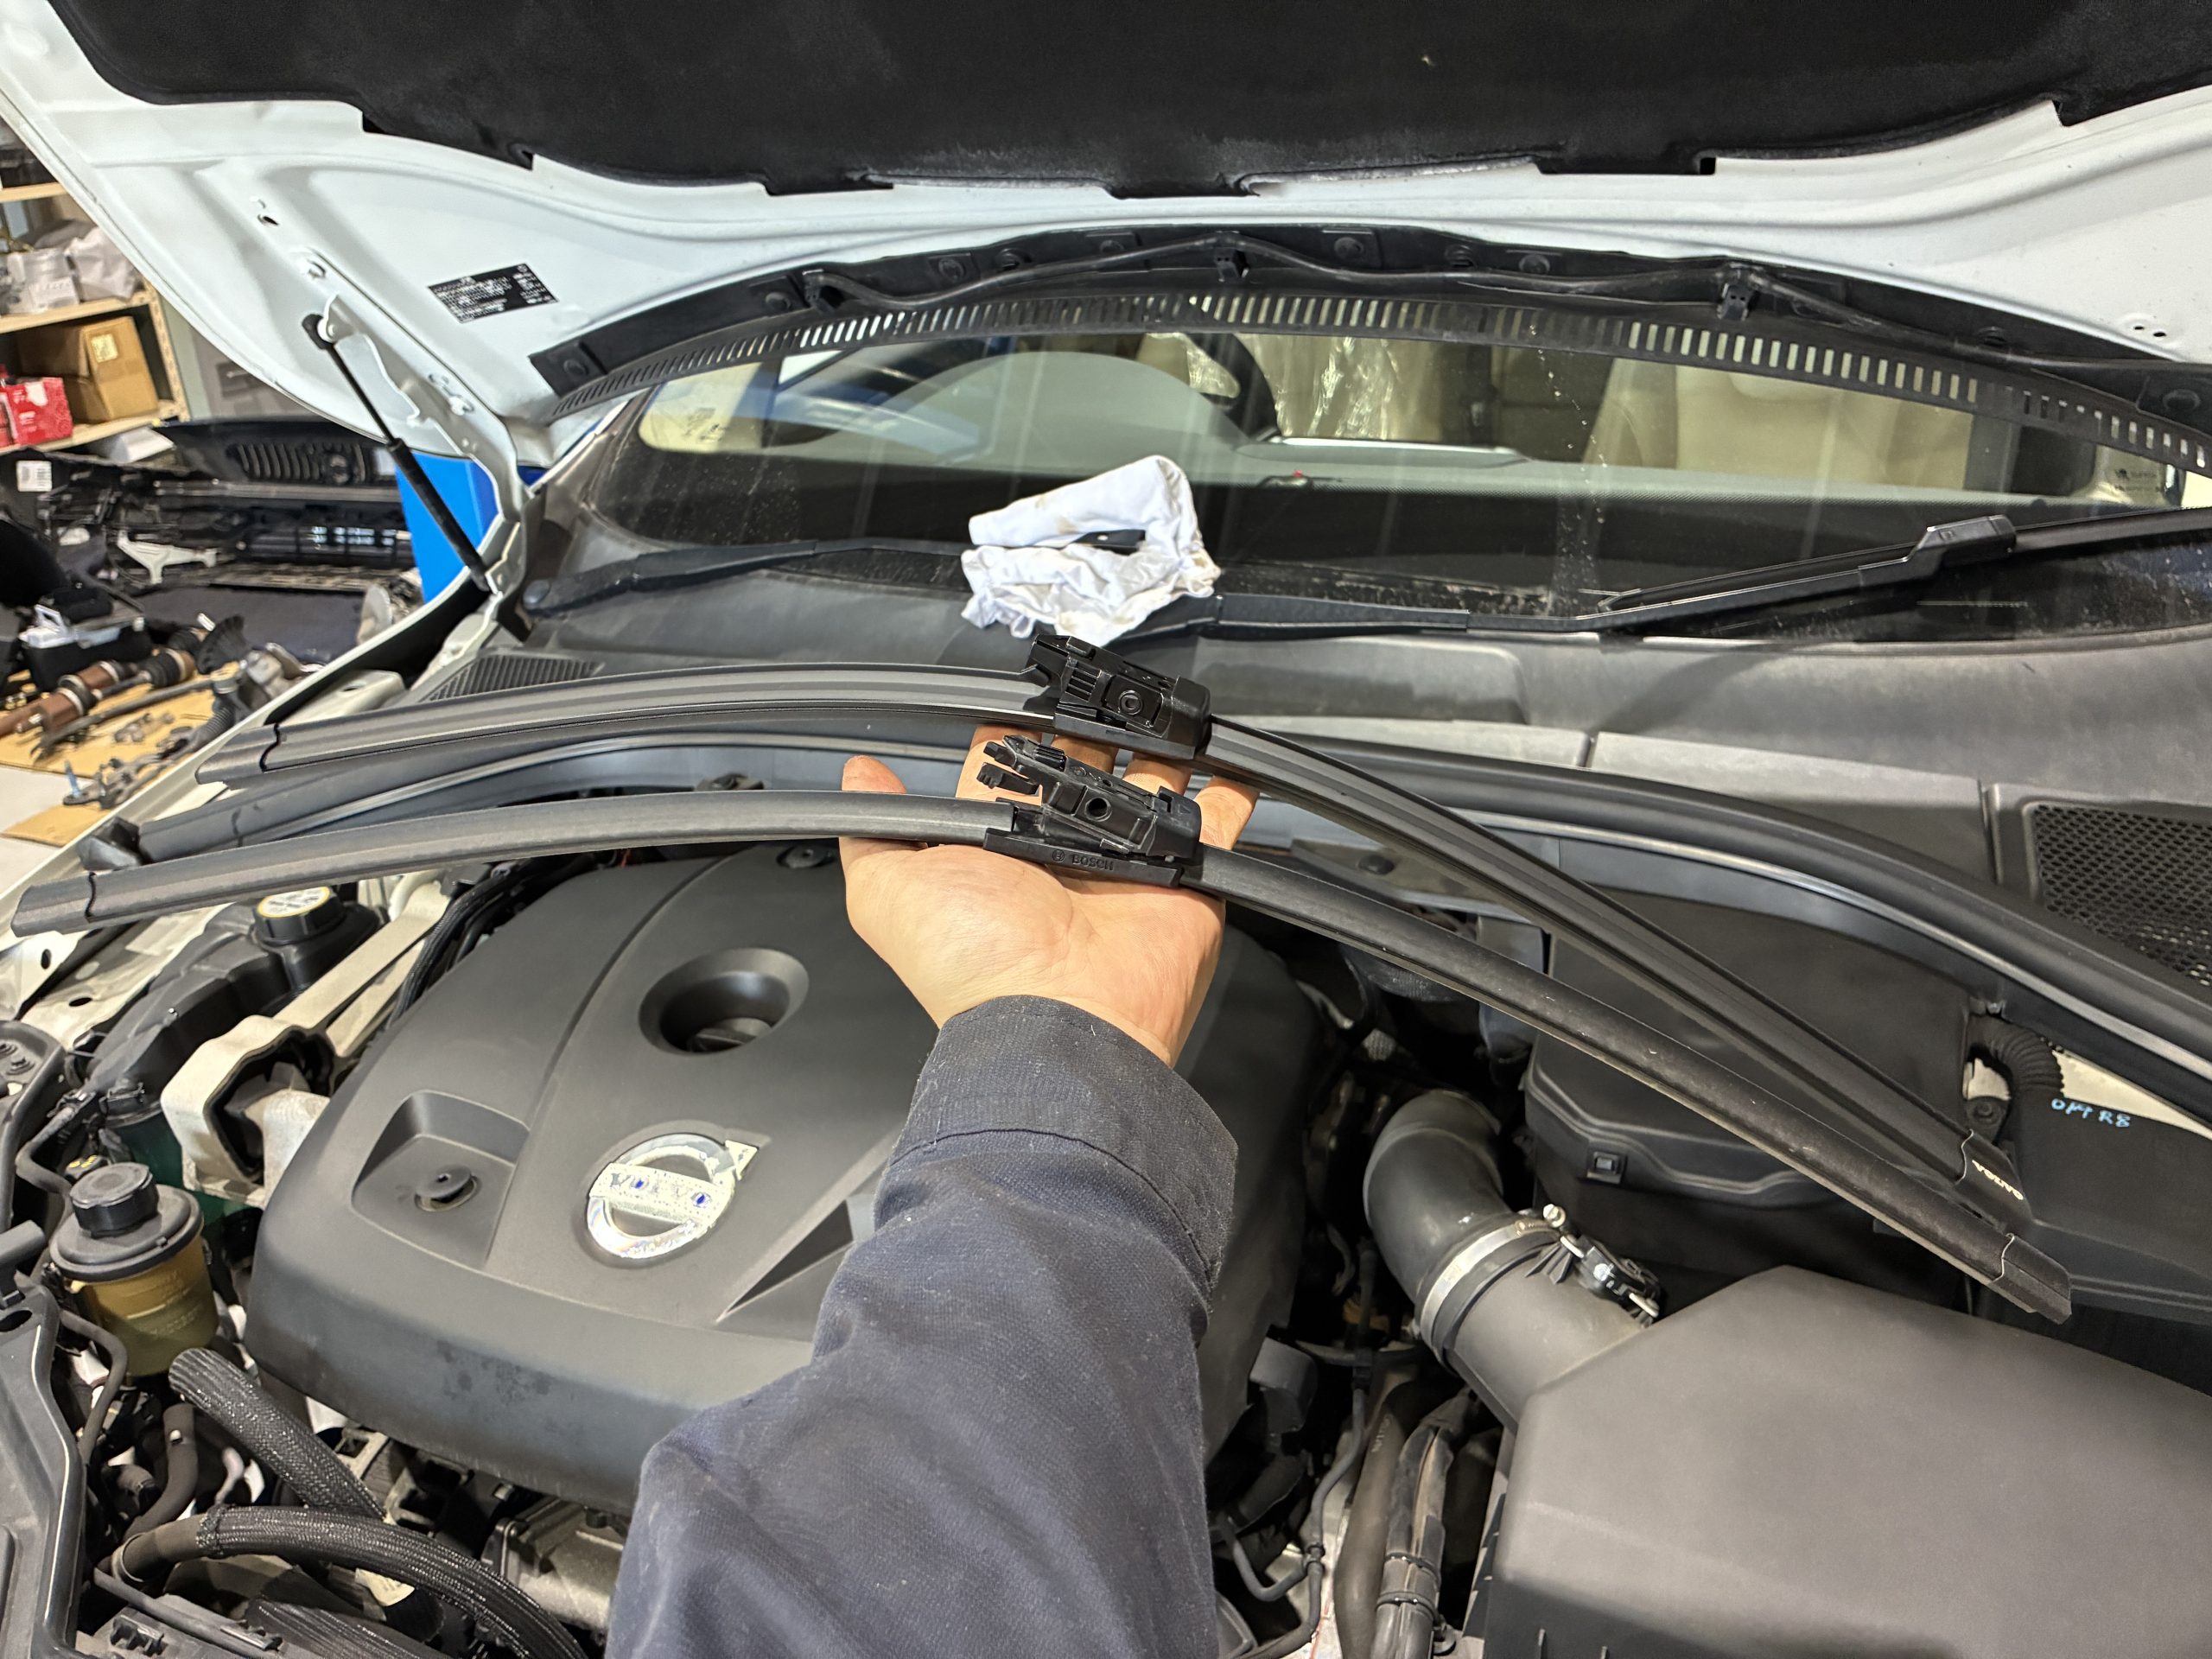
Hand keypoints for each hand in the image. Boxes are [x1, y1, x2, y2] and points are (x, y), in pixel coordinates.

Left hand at [839, 727, 1258, 1064]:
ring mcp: (1126, 862)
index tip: (1022, 699)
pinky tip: (1227, 759)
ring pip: (1147, 783)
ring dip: (1157, 747)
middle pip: (1082, 768)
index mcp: (1000, 846)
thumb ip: (872, 831)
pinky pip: (1215, 824)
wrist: (1061, 1020)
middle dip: (1089, 730)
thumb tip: (857, 777)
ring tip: (1163, 710)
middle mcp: (1063, 852)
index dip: (1012, 734)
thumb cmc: (975, 965)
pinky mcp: (1183, 874)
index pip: (1007, 771)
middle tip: (1098, 693)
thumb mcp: (889, 894)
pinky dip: (1228, 790)